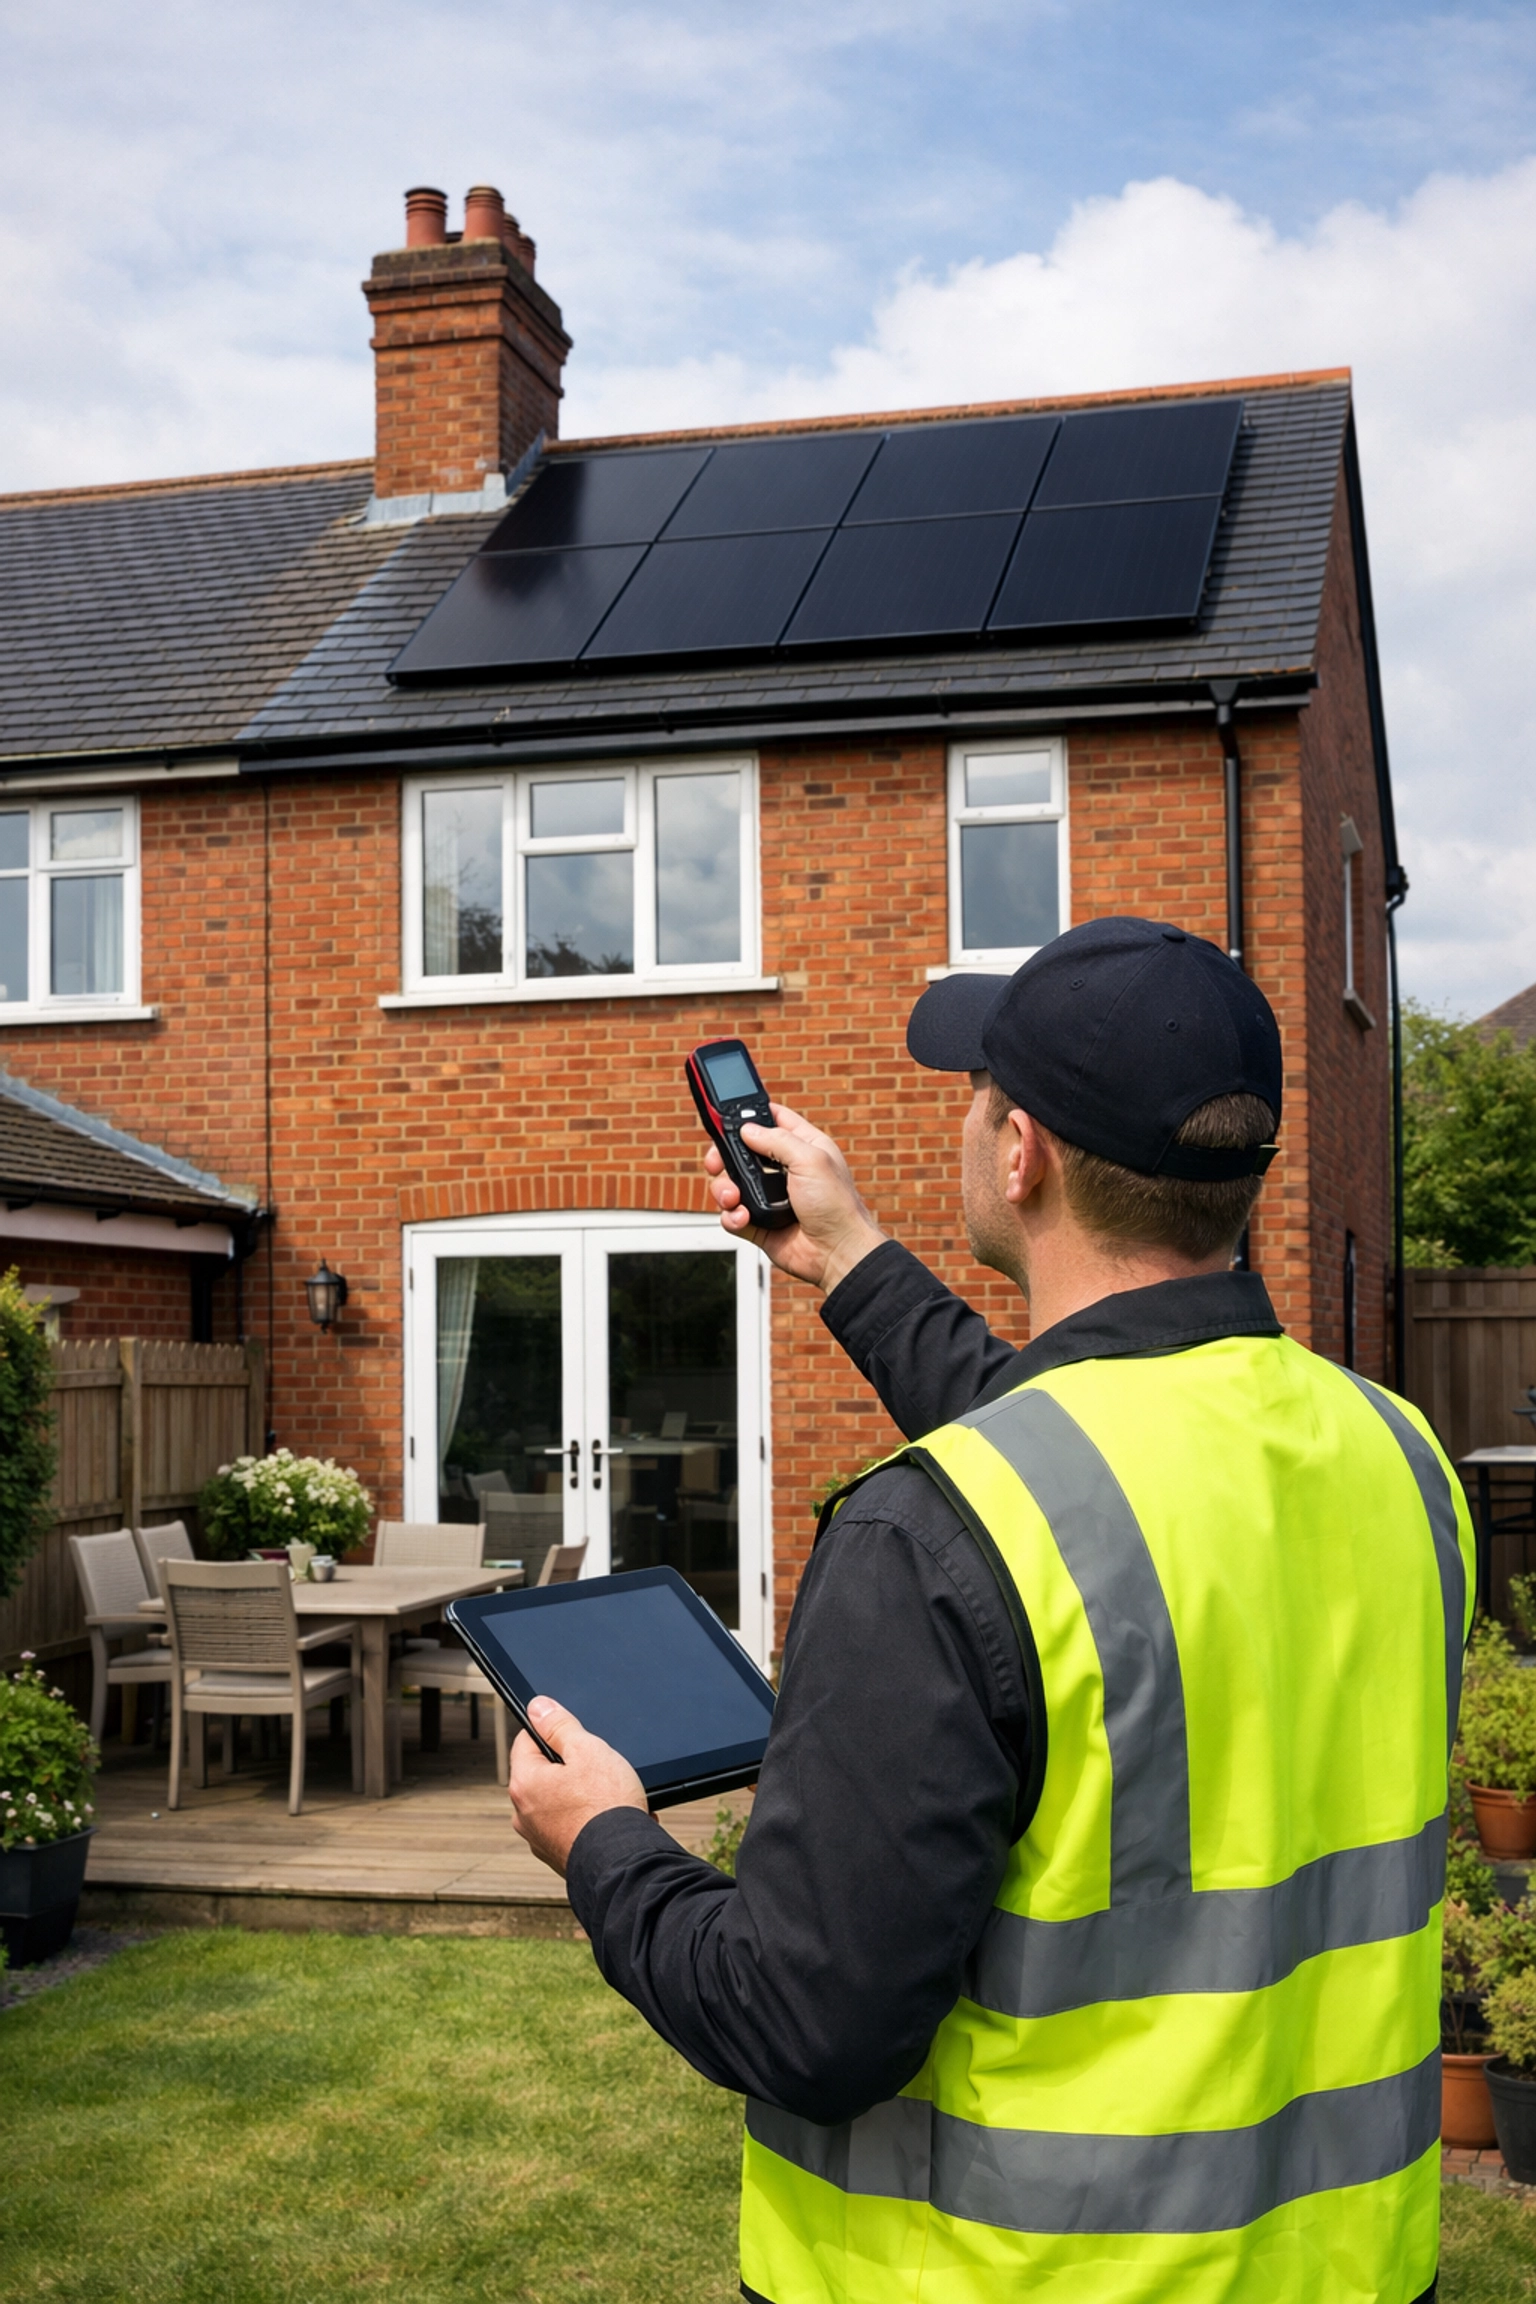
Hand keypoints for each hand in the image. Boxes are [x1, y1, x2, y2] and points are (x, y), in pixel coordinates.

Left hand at [507, 1696, 646, 1876]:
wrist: (623, 1862)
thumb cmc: (606, 1807)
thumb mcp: (587, 1749)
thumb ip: (559, 1725)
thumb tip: (537, 1707)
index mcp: (524, 1783)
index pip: (526, 1740)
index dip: (552, 1731)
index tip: (572, 1734)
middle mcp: (523, 1815)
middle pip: (544, 1773)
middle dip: (571, 1767)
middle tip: (599, 1768)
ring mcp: (539, 1839)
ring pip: (559, 1802)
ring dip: (582, 1796)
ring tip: (612, 1797)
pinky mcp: (559, 1856)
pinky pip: (572, 1827)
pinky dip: (589, 1821)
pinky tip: (613, 1820)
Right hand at [705, 1101, 886, 1292]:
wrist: (837, 1253)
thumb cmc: (836, 1206)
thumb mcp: (811, 1159)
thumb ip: (778, 1140)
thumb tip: (747, 1129)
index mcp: (802, 1147)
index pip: (772, 1119)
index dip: (749, 1114)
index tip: (727, 1115)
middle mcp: (783, 1170)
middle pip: (740, 1151)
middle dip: (723, 1155)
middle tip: (716, 1162)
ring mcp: (769, 1196)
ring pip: (730, 1183)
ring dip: (724, 1188)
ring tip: (733, 1197)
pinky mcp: (758, 1223)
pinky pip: (732, 1214)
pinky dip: (732, 1216)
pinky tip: (744, 1218)